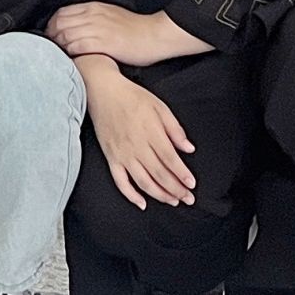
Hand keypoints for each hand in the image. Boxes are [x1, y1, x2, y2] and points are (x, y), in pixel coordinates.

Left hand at [47, 2, 209, 66]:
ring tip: (60, 56)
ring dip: (59, 46)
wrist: (154, 35)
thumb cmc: (135, 28)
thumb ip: (92, 18)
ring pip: (65, 35)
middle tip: (53, 48)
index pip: (62, 13)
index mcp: (93, 7)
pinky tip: (71, 60)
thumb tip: (77, 27)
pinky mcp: (102, 43)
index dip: (52, 25)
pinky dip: (70, 53)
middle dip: (52, 36)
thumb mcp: (110, 15)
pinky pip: (77, 46)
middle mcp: (92, 15)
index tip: (52, 36)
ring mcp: (96, 28)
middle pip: (59, 23)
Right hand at [81, 58, 194, 211]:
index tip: (191, 184)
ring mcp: (122, 154)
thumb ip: (175, 128)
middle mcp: (136, 145)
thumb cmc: (131, 96)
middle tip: (188, 198)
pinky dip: (131, 196)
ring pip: (143, 182)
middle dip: (176, 190)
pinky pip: (120, 182)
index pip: (170, 159)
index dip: (182, 174)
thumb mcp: (159, 106)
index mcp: (150, 131)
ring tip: (172, 201)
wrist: (102, 91)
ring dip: (160, 195)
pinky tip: (142, 203)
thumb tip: (189, 148)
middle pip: (160, 174)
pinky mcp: (111, 158)